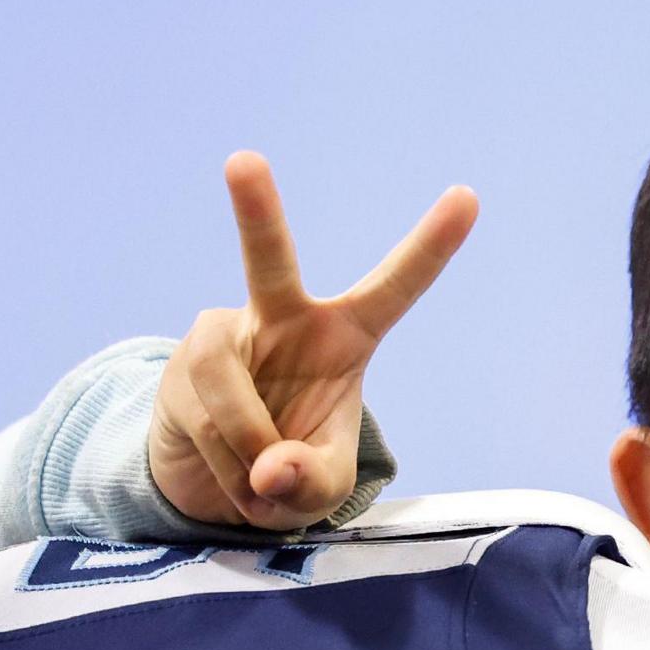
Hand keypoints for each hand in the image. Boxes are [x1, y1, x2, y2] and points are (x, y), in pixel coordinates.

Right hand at [149, 152, 478, 529]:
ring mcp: (224, 335)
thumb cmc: (293, 468)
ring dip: (248, 451)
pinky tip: (233, 474)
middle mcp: (283, 318)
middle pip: (269, 261)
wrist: (221, 482)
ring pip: (229, 390)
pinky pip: (208, 421)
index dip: (432, 245)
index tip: (468, 196)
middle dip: (255, 212)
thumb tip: (270, 469)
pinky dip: (227, 466)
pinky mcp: (181, 362)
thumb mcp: (322, 489)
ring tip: (261, 480)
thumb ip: (313, 482)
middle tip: (243, 160)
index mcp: (345, 335)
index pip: (394, 286)